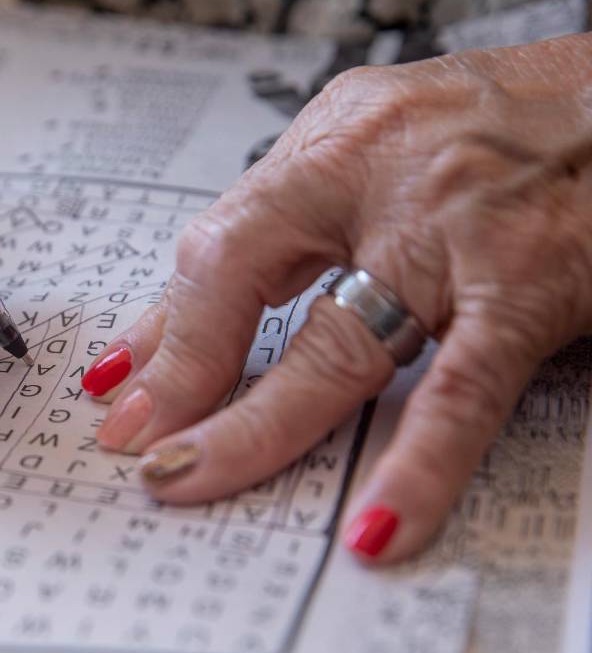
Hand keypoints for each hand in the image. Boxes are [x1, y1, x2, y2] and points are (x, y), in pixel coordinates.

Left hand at [81, 35, 591, 563]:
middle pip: (244, 283)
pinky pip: (461, 390)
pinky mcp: (529, 286)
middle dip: (181, 376)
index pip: (219, 242)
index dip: (166, 324)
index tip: (123, 384)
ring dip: (255, 427)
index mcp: (338, 141)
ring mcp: (453, 233)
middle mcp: (380, 175)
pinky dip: (416, 464)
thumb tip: (192, 323)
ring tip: (192, 477)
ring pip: (333, 349)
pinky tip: (373, 528)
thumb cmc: (511, 124)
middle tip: (135, 443)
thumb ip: (292, 229)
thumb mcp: (380, 148)